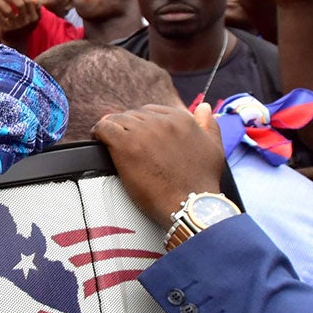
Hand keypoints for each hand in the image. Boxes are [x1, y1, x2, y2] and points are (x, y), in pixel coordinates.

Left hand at [93, 103, 229, 228]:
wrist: (189, 206)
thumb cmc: (201, 183)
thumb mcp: (214, 149)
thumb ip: (209, 125)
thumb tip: (204, 106)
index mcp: (182, 118)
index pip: (151, 111)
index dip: (142, 125)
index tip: (138, 137)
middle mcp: (162, 121)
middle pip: (133, 115)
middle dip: (127, 128)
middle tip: (124, 144)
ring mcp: (143, 131)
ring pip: (117, 119)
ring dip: (112, 130)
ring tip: (109, 143)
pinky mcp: (126, 144)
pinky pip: (104, 128)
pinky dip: (99, 132)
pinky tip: (98, 139)